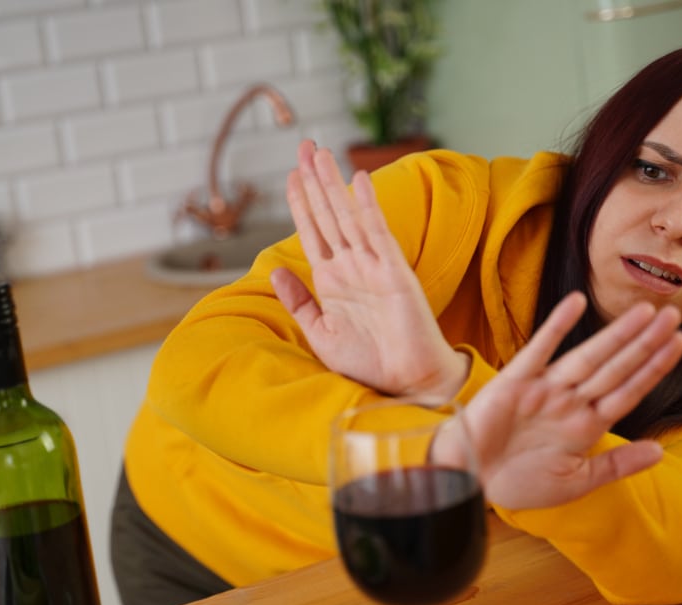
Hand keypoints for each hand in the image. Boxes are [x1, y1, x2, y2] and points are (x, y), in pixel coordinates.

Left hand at [271, 140, 467, 401]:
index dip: (301, 202)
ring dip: (333, 184)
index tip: (291, 174)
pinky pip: (377, 233)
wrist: (406, 383)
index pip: (313, 232)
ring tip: (319, 153)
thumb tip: (275, 270)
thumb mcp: (321, 334)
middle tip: (304, 145)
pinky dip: (367, 206)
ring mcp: (372, 267)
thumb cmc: (368, 363)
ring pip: (347, 216)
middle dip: (315, 180)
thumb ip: (299, 303)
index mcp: (332, 281)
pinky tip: (357, 179)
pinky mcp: (393, 272)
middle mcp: (351, 267)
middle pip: (327, 215)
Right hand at [432, 293, 681, 509]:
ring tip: (645, 311)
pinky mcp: (515, 381)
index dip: (654, 367)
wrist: (470, 481)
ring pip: (588, 357)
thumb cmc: (518, 483)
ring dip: (616, 334)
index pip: (629, 390)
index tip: (679, 342)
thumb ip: (617, 465)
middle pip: (616, 368)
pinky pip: (540, 350)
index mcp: (587, 425)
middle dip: (645, 342)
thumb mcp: (576, 481)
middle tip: (672, 314)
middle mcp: (570, 402)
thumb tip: (661, 452)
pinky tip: (576, 303)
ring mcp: (544, 389)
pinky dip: (557, 326)